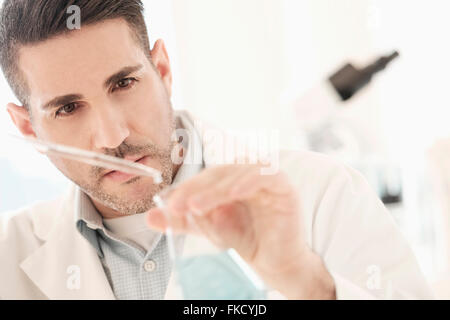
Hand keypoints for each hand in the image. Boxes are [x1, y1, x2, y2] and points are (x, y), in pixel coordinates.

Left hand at [147, 164, 335, 298]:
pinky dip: (248, 181)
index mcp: (230, 178)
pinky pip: (266, 176)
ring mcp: (266, 178)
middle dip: (196, 188)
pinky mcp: (283, 186)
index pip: (205, 177)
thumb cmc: (244, 240)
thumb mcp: (207, 229)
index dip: (186, 188)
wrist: (273, 262)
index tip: (169, 204)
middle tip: (178, 205)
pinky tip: (233, 194)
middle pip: (219, 172)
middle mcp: (246, 174)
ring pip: (238, 172)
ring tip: (196, 206)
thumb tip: (150, 217)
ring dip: (216, 189)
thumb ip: (182, 221)